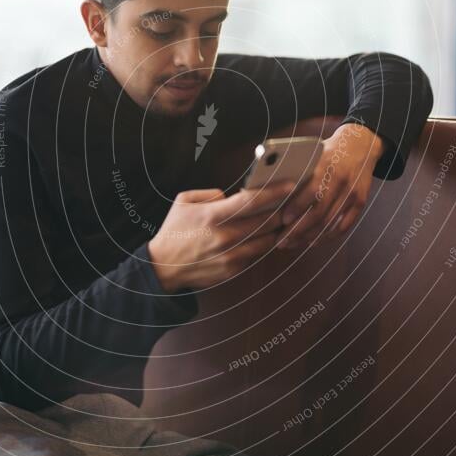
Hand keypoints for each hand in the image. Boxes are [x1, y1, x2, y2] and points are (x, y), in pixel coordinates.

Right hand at [147, 179, 294, 291]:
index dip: (274, 191)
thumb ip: (210, 193)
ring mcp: (231, 256)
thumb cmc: (174, 231)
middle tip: (293, 200)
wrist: (163, 267)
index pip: (251, 201)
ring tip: (285, 217)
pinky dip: (265, 243)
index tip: (290, 184)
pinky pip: (258, 254)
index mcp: (212, 215)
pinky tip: (268, 234)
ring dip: (278, 228)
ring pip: (268, 239)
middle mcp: (224, 236)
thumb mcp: (184, 201)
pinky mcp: (233, 270)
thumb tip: (232, 196)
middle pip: (267, 220)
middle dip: (283, 209)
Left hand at [276, 123, 385, 250]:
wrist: (361, 144)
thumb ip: (298, 170)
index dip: (297, 208)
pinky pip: (344, 226)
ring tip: (293, 244)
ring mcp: (353, 193)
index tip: (283, 220)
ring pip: (330, 223)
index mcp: (327, 165)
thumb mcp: (313, 153)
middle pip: (320, 213)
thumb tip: (272, 190)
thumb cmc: (328, 150)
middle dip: (299, 230)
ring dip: (310, 237)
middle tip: (282, 241)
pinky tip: (313, 242)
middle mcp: (342, 181)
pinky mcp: (361, 202)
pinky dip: (328, 237)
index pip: (312, 191)